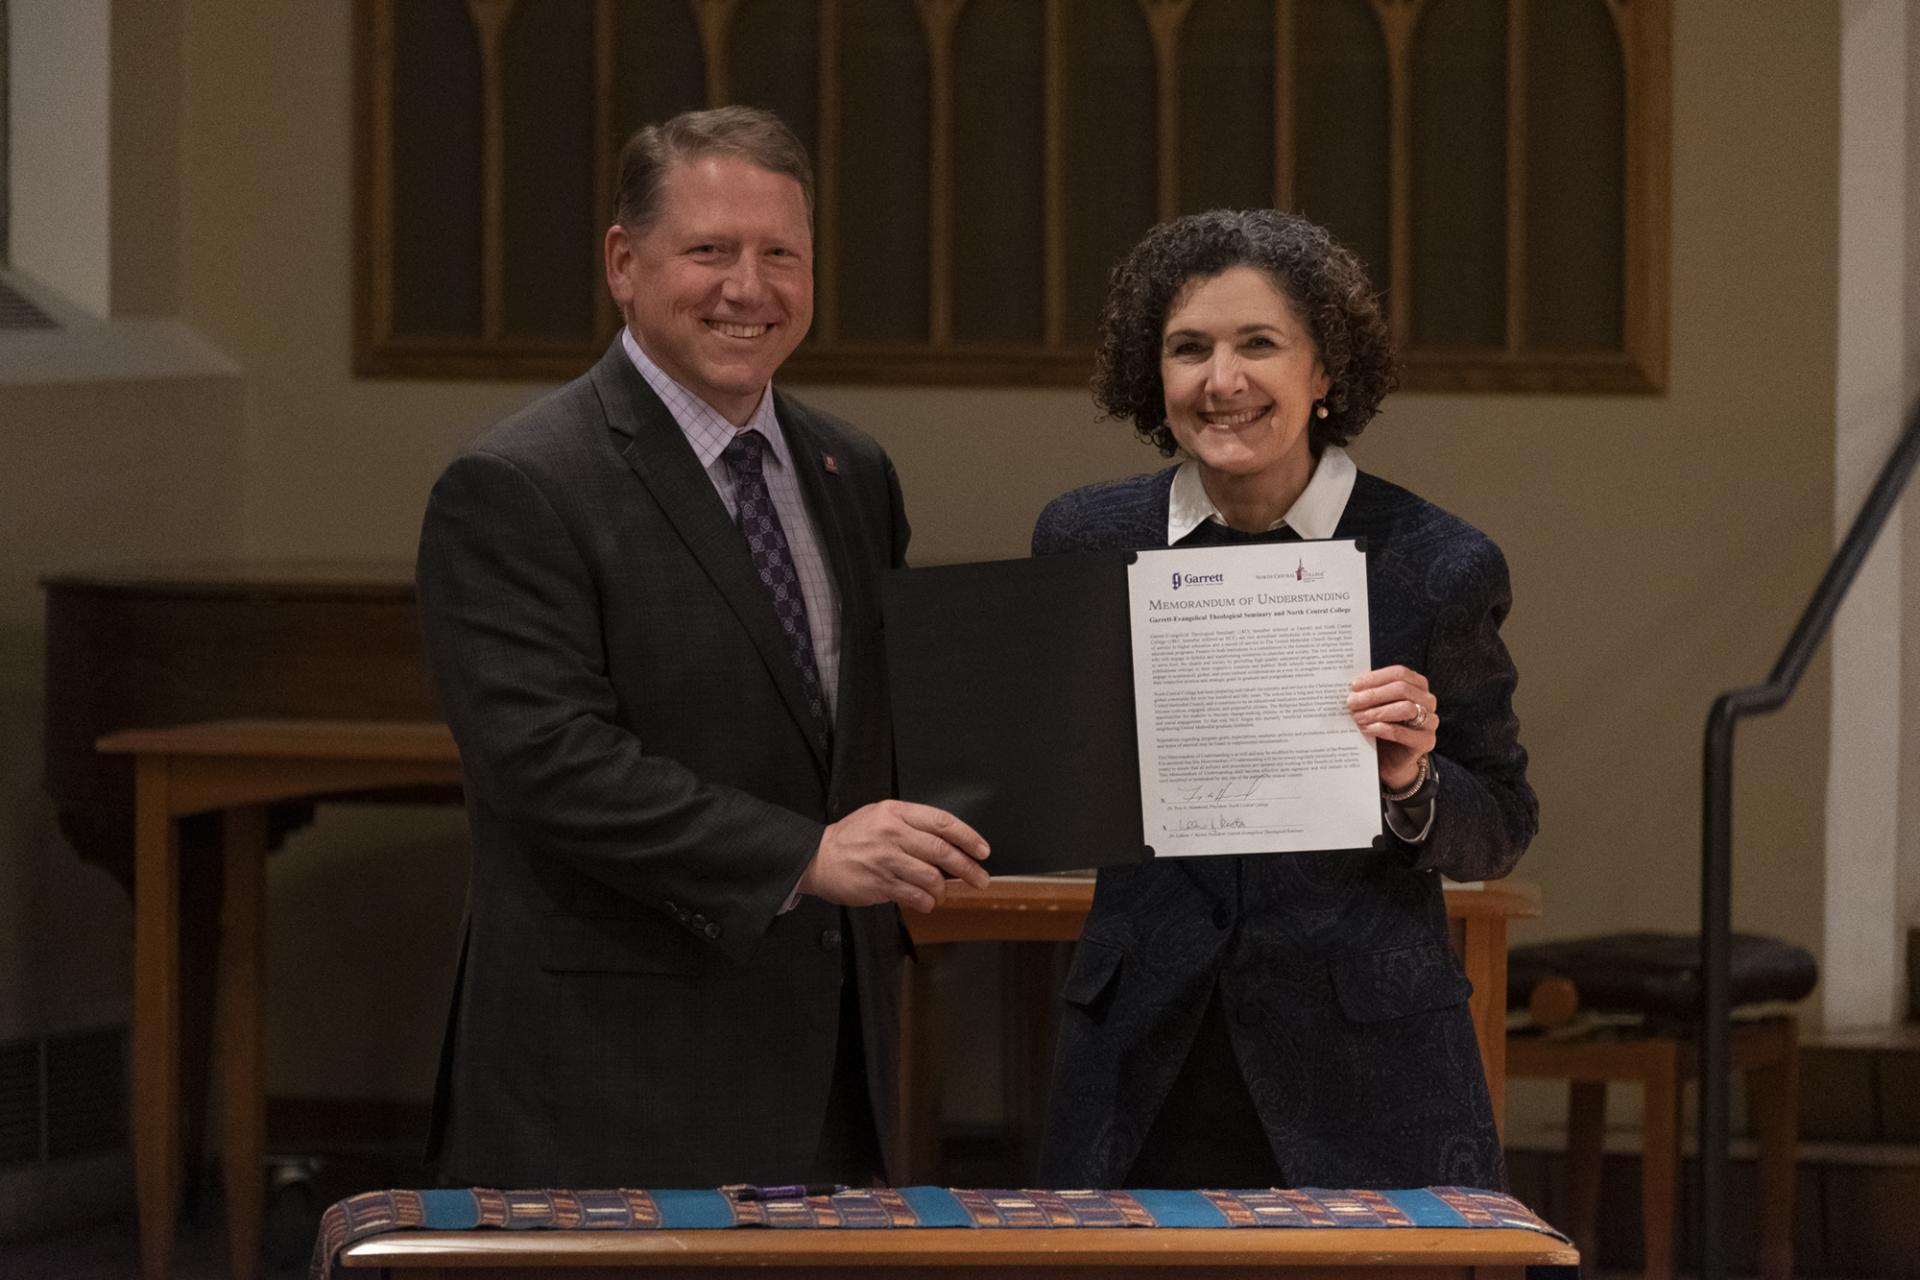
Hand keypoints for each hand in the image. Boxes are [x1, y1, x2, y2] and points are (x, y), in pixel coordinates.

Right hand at [798, 800, 990, 912]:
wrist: (817, 858)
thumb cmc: (851, 837)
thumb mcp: (880, 815)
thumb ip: (912, 824)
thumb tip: (948, 842)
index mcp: (896, 813)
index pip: (942, 822)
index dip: (968, 837)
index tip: (982, 850)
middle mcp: (893, 834)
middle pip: (942, 851)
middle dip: (967, 869)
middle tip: (980, 879)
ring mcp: (886, 860)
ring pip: (931, 877)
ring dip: (943, 890)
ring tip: (942, 893)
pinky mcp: (880, 883)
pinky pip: (915, 896)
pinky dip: (927, 902)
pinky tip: (926, 901)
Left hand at [1348, 665, 1438, 791]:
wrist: (1390, 759)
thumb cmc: (1381, 726)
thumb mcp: (1375, 706)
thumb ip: (1368, 693)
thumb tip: (1350, 685)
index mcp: (1417, 685)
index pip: (1400, 673)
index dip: (1376, 678)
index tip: (1353, 686)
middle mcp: (1427, 700)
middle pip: (1402, 689)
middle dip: (1374, 695)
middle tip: (1351, 703)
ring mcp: (1430, 721)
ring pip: (1406, 708)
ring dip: (1378, 712)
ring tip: (1358, 717)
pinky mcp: (1426, 741)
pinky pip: (1403, 732)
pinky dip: (1382, 729)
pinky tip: (1367, 730)